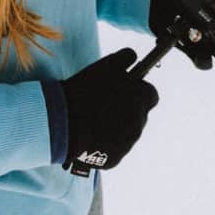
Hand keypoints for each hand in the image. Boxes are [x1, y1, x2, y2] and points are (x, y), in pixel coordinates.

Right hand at [60, 48, 159, 171]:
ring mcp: (128, 143)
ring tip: (94, 120)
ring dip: (117, 126)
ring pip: (127, 132)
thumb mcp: (105, 65)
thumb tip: (135, 56)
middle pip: (140, 114)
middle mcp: (139, 123)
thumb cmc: (84, 91)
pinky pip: (115, 149)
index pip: (151, 94)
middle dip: (127, 109)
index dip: (138, 91)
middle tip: (105, 105)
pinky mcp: (115, 158)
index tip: (124, 90)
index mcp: (140, 99)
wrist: (63, 123)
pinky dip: (107, 143)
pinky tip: (90, 135)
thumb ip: (125, 57)